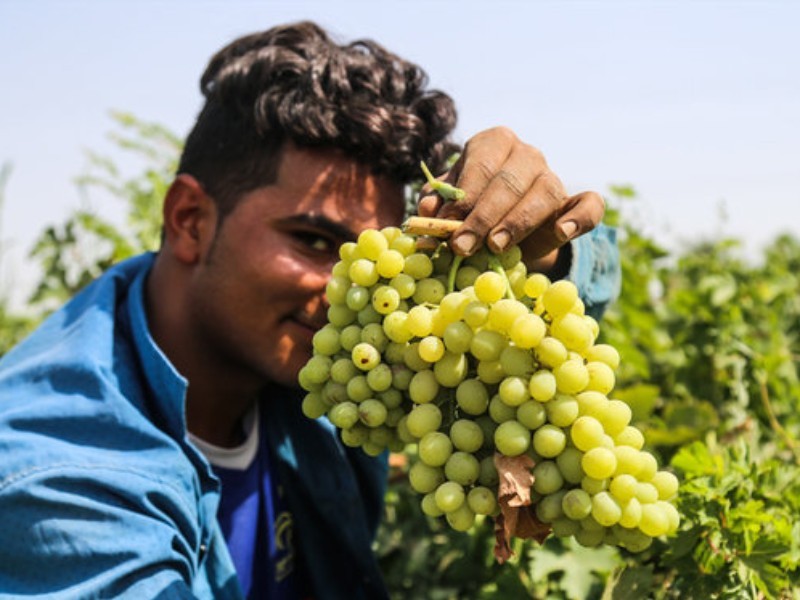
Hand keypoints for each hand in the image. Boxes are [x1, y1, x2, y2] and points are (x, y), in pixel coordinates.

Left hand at [417, 126, 604, 271]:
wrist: (503, 234)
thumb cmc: (470, 211)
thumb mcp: (449, 206)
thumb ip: (437, 204)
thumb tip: (426, 208)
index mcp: (493, 143)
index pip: (481, 164)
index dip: (464, 196)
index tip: (448, 224)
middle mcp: (526, 154)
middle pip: (509, 181)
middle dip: (483, 217)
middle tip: (463, 246)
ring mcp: (554, 177)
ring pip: (544, 192)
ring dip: (517, 222)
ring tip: (496, 247)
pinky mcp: (575, 203)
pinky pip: (589, 205)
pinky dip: (578, 218)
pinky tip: (561, 233)